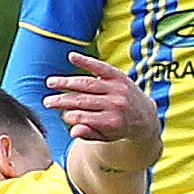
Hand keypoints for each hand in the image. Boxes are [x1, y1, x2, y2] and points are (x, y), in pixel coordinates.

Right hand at [45, 52, 159, 149]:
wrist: (146, 116)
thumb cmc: (120, 127)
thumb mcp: (107, 136)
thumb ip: (90, 134)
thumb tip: (73, 131)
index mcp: (112, 121)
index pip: (82, 117)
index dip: (69, 116)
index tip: (62, 115)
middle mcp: (115, 104)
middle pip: (82, 100)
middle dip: (62, 100)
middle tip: (47, 102)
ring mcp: (118, 89)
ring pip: (87, 84)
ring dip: (66, 82)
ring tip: (51, 83)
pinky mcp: (120, 76)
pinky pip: (101, 67)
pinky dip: (86, 61)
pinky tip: (72, 57)